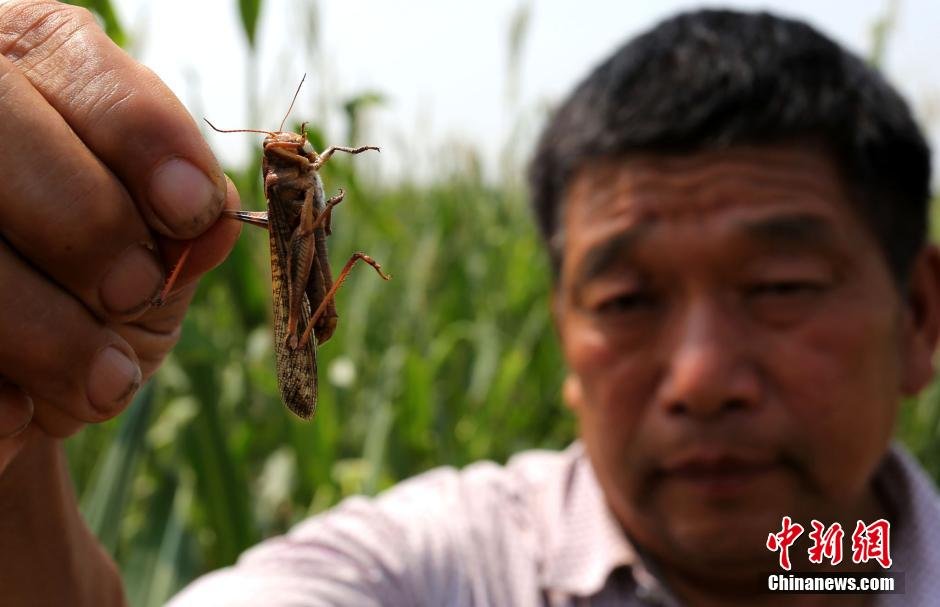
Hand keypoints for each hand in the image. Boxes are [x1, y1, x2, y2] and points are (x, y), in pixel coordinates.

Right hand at [0, 0, 240, 471]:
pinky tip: (18, 413)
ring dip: (42, 326)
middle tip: (131, 293)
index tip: (190, 210)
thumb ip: (184, 225)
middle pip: (0, 130)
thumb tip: (212, 218)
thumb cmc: (97, 297)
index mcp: (34, 74)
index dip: (141, 137)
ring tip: (103, 382)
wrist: (21, 384)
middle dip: (85, 222)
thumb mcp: (158, 254)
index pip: (79, 66)